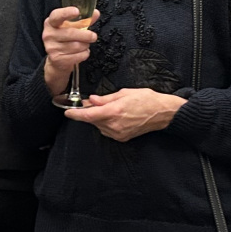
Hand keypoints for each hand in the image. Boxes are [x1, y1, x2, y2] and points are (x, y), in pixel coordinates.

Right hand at [41, 6, 99, 95]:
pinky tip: (82, 52)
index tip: (77, 11)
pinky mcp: (56, 59)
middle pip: (71, 33)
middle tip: (93, 36)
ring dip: (85, 45)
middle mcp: (48, 34)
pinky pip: (77, 56)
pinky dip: (84, 54)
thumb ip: (84, 19)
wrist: (58, 59)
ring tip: (85, 45)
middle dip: (86, 35)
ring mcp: (51, 47)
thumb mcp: (73, 26)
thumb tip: (96, 13)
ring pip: (76, 46)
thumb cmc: (66, 38)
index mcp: (51, 22)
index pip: (57, 16)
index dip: (67, 13)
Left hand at [64, 89, 184, 141]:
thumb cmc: (146, 100)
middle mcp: (114, 125)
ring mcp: (118, 133)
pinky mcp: (122, 138)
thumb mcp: (124, 93)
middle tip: (92, 103)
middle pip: (93, 120)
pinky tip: (115, 116)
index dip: (75, 114)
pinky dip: (106, 124)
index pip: (88, 115)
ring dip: (99, 118)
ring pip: (99, 126)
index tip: (67, 112)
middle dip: (90, 112)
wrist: (162, 113)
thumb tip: (92, 100)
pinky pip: (107, 131)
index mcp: (113, 112)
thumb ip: (106, 98)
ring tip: (111, 108)